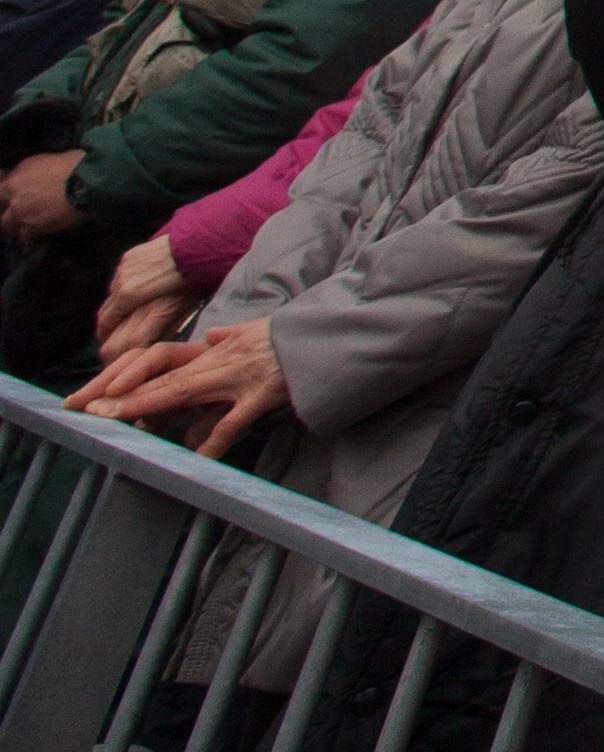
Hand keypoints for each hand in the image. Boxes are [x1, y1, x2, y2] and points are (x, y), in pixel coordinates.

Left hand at [0, 151, 86, 241]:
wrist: (86, 182)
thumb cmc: (68, 164)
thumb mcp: (40, 160)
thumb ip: (24, 173)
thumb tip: (20, 179)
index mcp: (13, 182)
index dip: (4, 197)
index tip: (9, 197)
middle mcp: (14, 201)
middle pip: (2, 215)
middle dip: (8, 214)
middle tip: (17, 213)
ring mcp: (24, 217)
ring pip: (11, 227)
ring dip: (18, 225)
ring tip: (28, 224)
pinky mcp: (38, 229)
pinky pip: (27, 236)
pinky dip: (31, 235)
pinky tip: (37, 232)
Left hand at [71, 319, 291, 458]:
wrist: (327, 335)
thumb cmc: (293, 335)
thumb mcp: (258, 329)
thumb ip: (232, 334)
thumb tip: (213, 333)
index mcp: (217, 350)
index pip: (165, 364)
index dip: (130, 379)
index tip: (99, 395)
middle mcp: (221, 361)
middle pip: (165, 380)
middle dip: (126, 397)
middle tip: (91, 412)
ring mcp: (240, 378)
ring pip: (187, 392)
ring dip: (151, 407)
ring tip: (121, 423)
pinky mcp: (264, 394)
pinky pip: (233, 421)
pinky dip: (213, 441)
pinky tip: (194, 459)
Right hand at [93, 236, 193, 360]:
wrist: (201, 244)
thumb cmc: (195, 279)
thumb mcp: (179, 308)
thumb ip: (157, 325)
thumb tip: (148, 345)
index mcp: (129, 294)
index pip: (106, 323)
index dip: (106, 339)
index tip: (108, 352)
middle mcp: (122, 279)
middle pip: (105, 311)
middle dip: (107, 328)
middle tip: (112, 340)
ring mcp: (124, 266)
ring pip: (112, 294)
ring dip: (116, 308)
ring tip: (125, 320)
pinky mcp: (130, 255)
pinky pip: (121, 277)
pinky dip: (123, 289)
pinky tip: (135, 295)